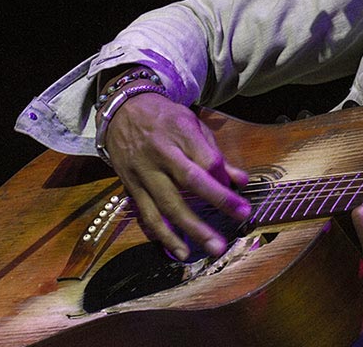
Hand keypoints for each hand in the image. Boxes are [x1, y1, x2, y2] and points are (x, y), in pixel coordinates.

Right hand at [104, 92, 250, 260]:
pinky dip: (165, 235)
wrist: (122, 111)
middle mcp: (161, 153)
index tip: (241, 196)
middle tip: (240, 220)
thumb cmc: (165, 119)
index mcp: (180, 132)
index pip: (206, 159)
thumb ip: (215, 154)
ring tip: (214, 247)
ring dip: (192, 229)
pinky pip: (149, 215)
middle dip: (217, 202)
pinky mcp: (131, 187)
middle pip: (189, 182)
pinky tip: (181, 252)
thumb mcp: (193, 125)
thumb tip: (241, 180)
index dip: (224, 179)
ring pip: (168, 204)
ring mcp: (144, 172)